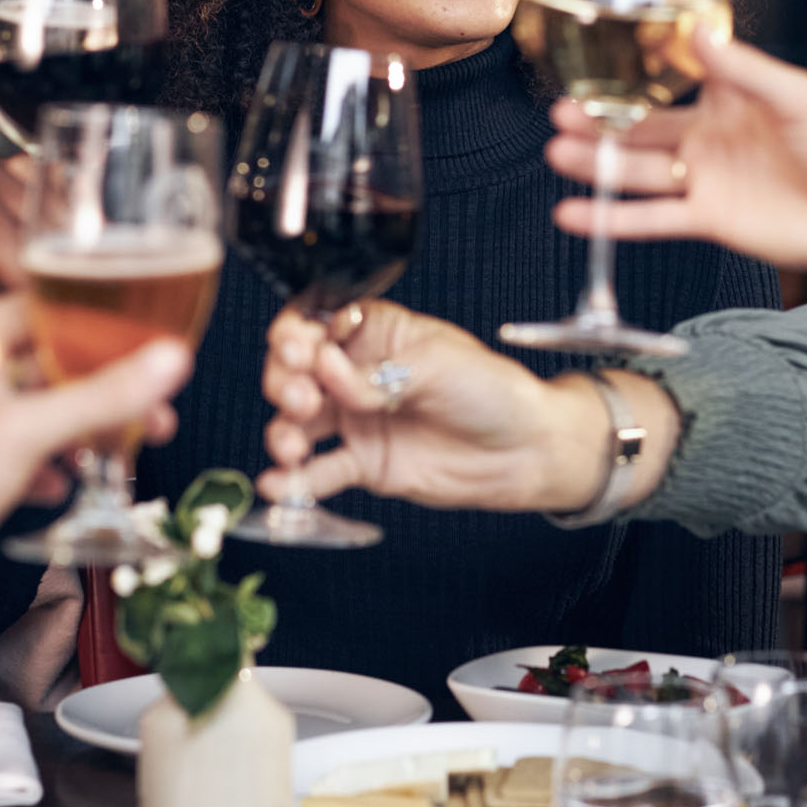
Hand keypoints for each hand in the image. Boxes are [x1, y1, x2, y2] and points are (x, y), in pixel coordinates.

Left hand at [0, 294, 189, 641]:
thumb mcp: (23, 434)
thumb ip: (100, 395)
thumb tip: (165, 361)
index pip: (40, 307)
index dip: (94, 316)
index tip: (141, 329)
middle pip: (48, 362)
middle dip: (103, 382)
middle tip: (151, 397)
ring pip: (39, 412)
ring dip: (85, 426)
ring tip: (129, 441)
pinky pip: (21, 455)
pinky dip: (51, 465)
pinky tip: (66, 483)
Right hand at [258, 302, 619, 513]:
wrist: (526, 450)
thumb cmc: (492, 390)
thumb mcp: (438, 364)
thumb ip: (377, 373)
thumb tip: (327, 367)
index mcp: (374, 331)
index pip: (316, 323)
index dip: (295, 335)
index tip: (296, 349)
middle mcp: (355, 373)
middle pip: (295, 372)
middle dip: (286, 382)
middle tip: (302, 397)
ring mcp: (355, 419)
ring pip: (298, 422)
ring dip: (284, 431)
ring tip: (292, 444)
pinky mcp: (363, 463)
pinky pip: (319, 471)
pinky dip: (295, 479)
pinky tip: (280, 484)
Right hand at [544, 34, 806, 284]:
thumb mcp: (798, 96)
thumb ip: (743, 69)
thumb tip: (697, 30)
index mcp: (734, 87)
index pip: (678, 43)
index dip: (643, 11)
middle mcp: (712, 127)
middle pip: (642, 115)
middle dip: (600, 110)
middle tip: (563, 103)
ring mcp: (707, 172)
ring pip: (638, 164)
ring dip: (597, 158)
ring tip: (560, 147)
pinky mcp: (708, 216)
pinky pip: (651, 217)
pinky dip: (611, 217)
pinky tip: (574, 211)